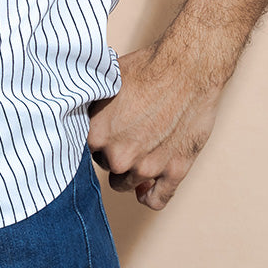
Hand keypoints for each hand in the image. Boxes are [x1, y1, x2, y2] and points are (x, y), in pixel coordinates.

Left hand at [86, 43, 223, 210]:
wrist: (189, 67)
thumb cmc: (149, 68)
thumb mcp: (107, 81)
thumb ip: (92, 107)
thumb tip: (78, 112)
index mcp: (97, 134)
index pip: (86, 149)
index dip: (99, 138)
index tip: (107, 131)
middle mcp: (119, 156)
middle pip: (108, 166)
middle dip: (115, 153)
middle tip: (128, 133)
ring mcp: (148, 168)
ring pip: (128, 184)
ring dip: (132, 171)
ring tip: (140, 149)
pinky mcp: (174, 172)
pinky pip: (156, 200)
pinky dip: (149, 196)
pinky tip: (146, 188)